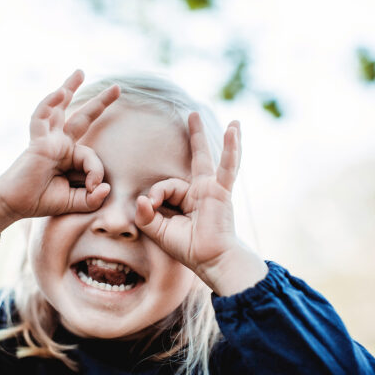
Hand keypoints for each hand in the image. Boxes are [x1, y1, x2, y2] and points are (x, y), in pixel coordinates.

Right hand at [0, 69, 119, 219]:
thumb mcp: (76, 202)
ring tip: (80, 72)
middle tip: (117, 88)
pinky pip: (42, 117)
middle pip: (82, 117)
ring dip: (68, 88)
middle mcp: (60, 143)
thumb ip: (93, 198)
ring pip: (59, 108)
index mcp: (70, 155)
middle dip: (100, 102)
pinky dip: (50, 103)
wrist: (15, 205)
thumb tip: (107, 188)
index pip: (92, 156)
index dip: (97, 173)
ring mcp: (48, 139)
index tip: (95, 189)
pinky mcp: (36, 141)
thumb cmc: (42, 201)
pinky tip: (61, 91)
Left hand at [136, 112, 266, 294]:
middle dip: (194, 135)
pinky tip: (234, 130)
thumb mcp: (159, 232)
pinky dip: (231, 149)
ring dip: (206, 135)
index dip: (155, 194)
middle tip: (191, 115)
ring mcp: (212, 188)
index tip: (150, 207)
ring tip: (206, 114)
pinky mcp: (222, 191)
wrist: (210, 260)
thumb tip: (140, 199)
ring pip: (207, 157)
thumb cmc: (188, 248)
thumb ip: (146, 216)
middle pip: (195, 158)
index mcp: (187, 199)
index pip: (165, 186)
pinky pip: (227, 167)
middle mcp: (200, 190)